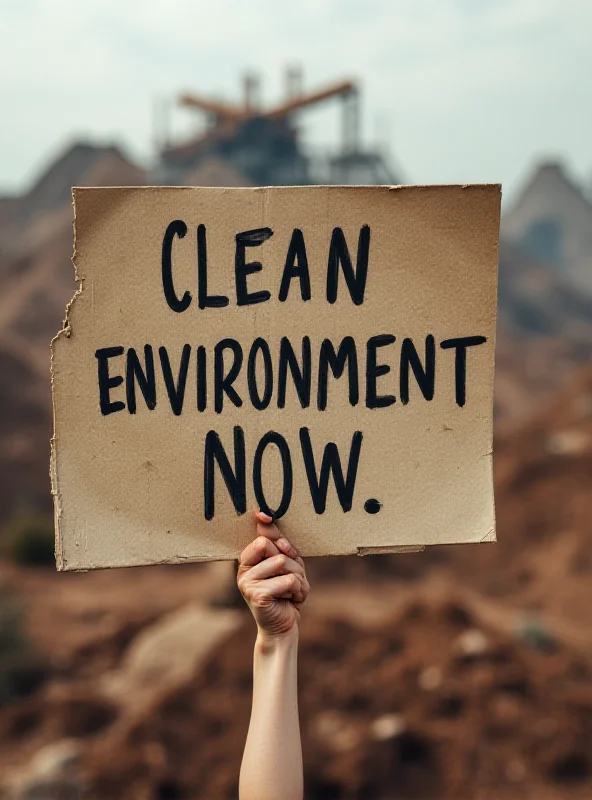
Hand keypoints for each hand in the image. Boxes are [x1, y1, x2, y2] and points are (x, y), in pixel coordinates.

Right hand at [238, 511, 308, 638]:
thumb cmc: (286, 592)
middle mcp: (243, 571)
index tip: (276, 531)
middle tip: (293, 576)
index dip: (275, 536)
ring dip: (298, 578)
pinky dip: (298, 590)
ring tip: (293, 591)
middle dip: (290, 560)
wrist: (284, 626)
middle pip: (269, 545)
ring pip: (282, 563)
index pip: (261, 537)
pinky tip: (291, 600)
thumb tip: (263, 516)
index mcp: (248, 561)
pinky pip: (288, 580)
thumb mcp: (285, 564)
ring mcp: (247, 583)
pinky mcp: (257, 595)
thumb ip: (276, 542)